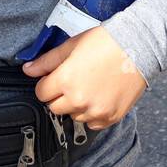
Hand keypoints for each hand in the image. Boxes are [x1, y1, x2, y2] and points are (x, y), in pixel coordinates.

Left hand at [22, 26, 147, 129]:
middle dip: (59, 95)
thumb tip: (27, 70)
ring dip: (76, 105)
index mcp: (65, 80)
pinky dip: (93, 113)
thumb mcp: (71, 45)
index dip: (47, 83)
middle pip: (54, 108)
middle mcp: (78, 100)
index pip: (41, 92)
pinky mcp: (110, 117)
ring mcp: (95, 111)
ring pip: (73, 116)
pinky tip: (100, 96)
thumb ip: (47, 61)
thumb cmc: (105, 42)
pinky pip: (92, 123)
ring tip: (90, 86)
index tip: (56, 76)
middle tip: (74, 80)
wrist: (138, 47)